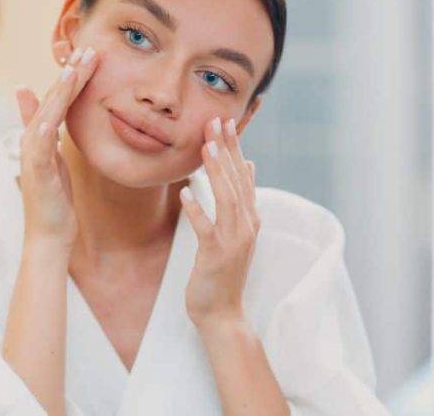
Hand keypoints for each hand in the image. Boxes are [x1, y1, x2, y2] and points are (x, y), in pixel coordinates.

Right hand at [13, 47, 99, 250]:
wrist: (48, 236)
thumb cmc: (54, 202)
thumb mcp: (55, 161)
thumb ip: (49, 134)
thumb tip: (42, 110)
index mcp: (40, 137)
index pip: (56, 99)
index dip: (71, 77)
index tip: (87, 55)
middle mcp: (32, 140)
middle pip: (52, 99)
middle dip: (70, 74)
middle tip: (87, 50)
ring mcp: (31, 153)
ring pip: (47, 112)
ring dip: (62, 88)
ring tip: (78, 65)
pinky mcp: (35, 168)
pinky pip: (41, 138)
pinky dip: (47, 117)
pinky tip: (57, 101)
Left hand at [181, 117, 259, 327]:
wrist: (222, 314)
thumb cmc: (223, 272)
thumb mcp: (236, 232)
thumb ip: (241, 200)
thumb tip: (248, 165)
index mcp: (249, 218)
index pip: (243, 174)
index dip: (235, 147)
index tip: (226, 120)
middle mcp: (246, 225)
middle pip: (237, 180)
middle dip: (227, 149)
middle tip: (216, 121)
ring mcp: (234, 241)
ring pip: (227, 199)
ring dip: (216, 172)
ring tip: (205, 147)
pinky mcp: (216, 256)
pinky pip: (206, 228)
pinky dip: (197, 209)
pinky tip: (185, 192)